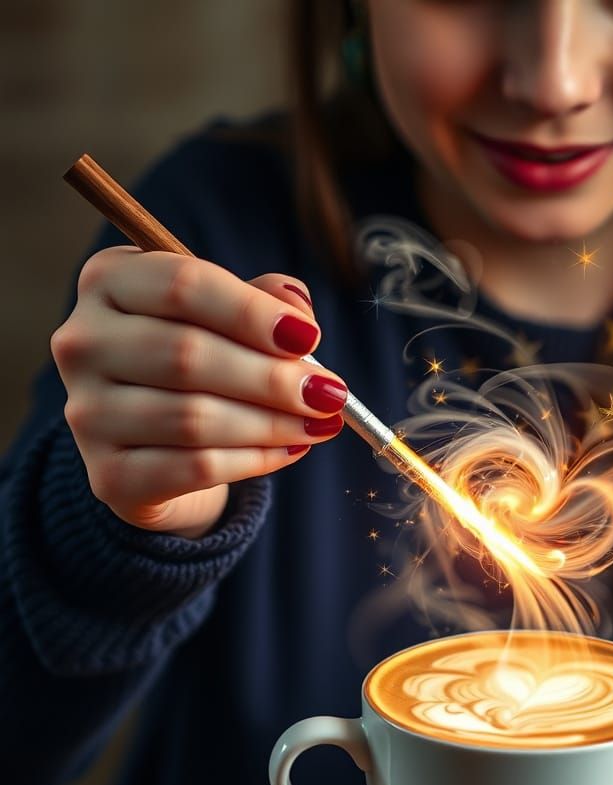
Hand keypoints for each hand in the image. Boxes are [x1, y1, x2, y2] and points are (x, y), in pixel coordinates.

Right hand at [51, 247, 348, 538]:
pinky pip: (194, 467)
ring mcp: (88, 412)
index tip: (311, 337)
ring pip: (194, 418)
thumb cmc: (202, 364)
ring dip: (271, 423)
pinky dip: (254, 460)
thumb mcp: (229, 318)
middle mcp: (83, 342)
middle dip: (272, 378)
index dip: (253, 312)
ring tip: (320, 423)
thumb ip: (264, 301)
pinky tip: (291, 450)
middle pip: (188, 355)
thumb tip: (297, 309)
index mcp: (110, 281)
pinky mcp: (109, 475)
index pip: (183, 285)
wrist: (157, 446)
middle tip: (330, 392)